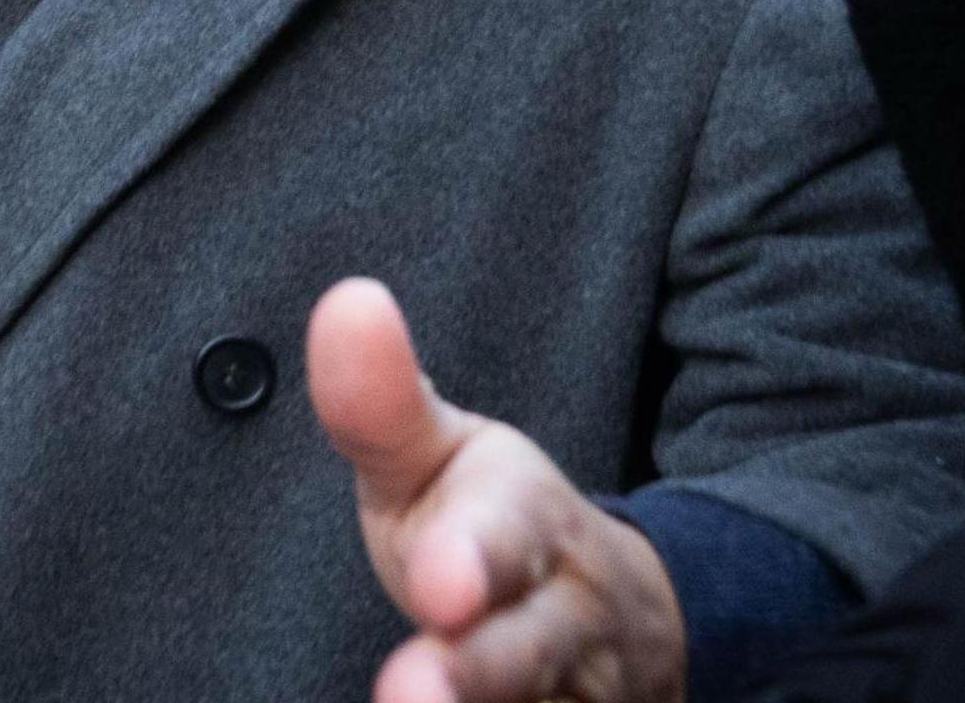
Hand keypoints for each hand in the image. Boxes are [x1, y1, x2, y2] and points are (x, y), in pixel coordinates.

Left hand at [310, 279, 685, 702]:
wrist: (616, 612)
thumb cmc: (487, 521)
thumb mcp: (437, 454)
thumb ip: (381, 403)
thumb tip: (348, 301)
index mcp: (526, 520)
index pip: (511, 533)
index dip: (477, 559)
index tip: (442, 585)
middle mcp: (566, 612)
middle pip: (532, 647)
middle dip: (480, 668)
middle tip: (413, 684)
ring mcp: (575, 688)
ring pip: (545, 701)